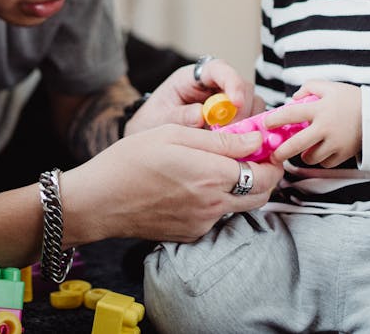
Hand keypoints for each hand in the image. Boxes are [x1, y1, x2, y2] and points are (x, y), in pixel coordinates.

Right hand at [63, 124, 284, 243]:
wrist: (98, 201)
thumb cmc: (130, 160)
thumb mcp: (174, 135)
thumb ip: (222, 140)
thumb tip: (257, 140)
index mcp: (212, 176)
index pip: (265, 173)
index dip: (271, 158)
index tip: (265, 145)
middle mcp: (213, 204)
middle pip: (261, 194)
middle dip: (264, 175)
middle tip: (250, 156)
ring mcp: (202, 223)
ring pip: (240, 206)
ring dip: (241, 188)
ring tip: (219, 167)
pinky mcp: (190, 234)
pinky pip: (217, 216)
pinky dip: (217, 200)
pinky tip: (193, 185)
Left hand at [124, 57, 257, 134]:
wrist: (151, 131)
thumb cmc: (155, 119)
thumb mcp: (160, 117)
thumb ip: (179, 116)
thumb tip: (201, 115)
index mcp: (196, 76)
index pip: (220, 69)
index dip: (232, 83)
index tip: (235, 103)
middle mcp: (217, 85)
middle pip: (244, 88)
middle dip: (242, 112)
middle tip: (230, 135)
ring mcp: (229, 101)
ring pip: (253, 106)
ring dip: (247, 126)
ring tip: (229, 143)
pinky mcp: (237, 118)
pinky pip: (252, 122)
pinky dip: (247, 135)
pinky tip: (235, 148)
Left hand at [265, 81, 362, 166]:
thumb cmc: (351, 99)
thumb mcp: (329, 87)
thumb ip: (308, 88)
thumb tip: (292, 100)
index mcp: (320, 109)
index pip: (291, 114)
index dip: (275, 120)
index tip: (266, 124)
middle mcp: (325, 128)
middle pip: (296, 145)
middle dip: (281, 152)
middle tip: (273, 156)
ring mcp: (335, 143)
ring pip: (310, 157)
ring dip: (303, 155)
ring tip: (303, 150)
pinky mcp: (344, 154)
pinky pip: (326, 163)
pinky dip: (321, 159)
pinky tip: (321, 151)